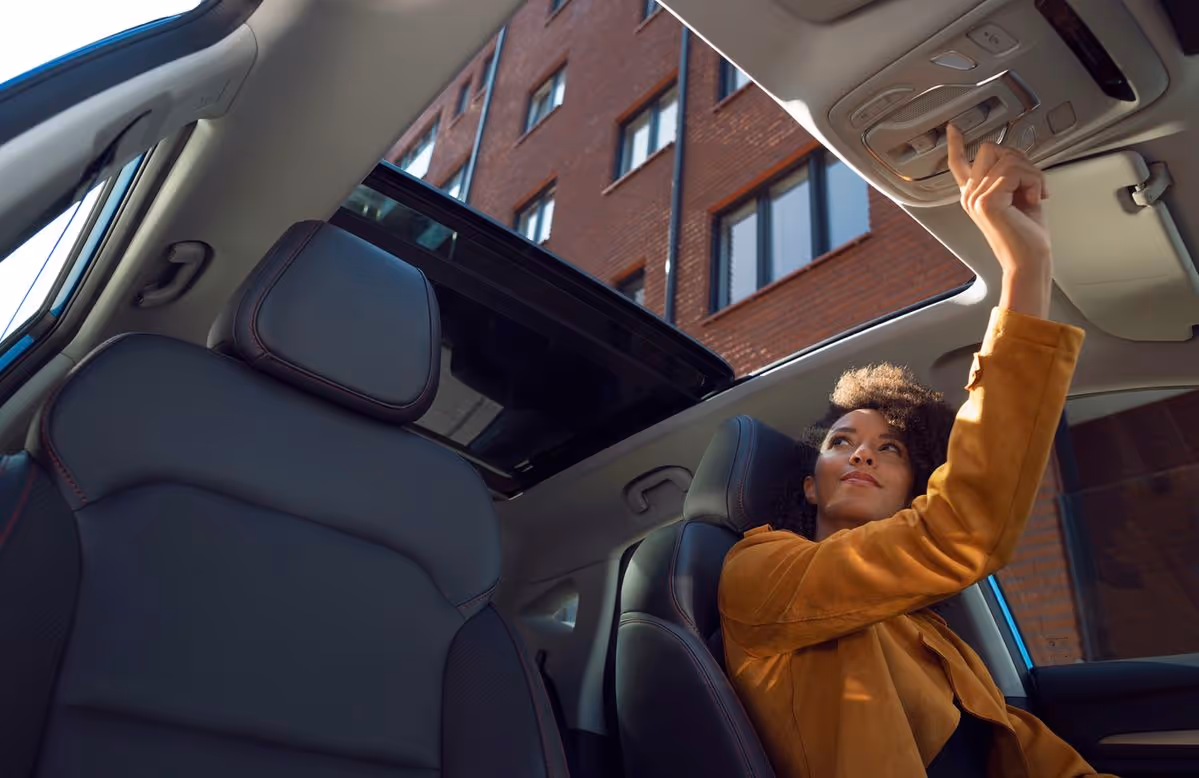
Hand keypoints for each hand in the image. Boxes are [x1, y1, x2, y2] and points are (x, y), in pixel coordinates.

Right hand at [946, 124, 1052, 317]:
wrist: (1029, 260)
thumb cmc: (1027, 234)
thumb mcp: (1018, 196)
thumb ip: (1009, 174)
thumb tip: (1014, 154)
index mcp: (974, 194)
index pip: (959, 164)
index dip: (955, 144)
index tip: (953, 128)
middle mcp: (970, 195)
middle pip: (992, 149)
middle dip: (1020, 159)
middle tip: (1032, 182)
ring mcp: (975, 197)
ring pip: (1009, 158)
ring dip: (1032, 173)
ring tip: (1036, 194)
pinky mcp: (987, 201)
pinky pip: (1017, 171)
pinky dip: (1034, 181)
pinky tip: (1035, 198)